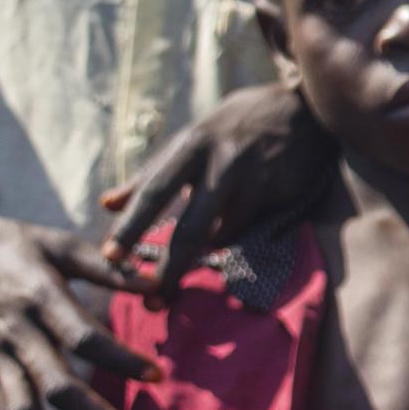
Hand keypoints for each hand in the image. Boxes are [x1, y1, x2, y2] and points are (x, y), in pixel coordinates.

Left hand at [96, 83, 336, 292]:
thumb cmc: (233, 127)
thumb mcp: (189, 140)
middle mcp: (222, 164)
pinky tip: (231, 227)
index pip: (154, 191)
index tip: (110, 257)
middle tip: (152, 300)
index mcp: (192, 146)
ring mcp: (256, 182)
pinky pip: (249, 232)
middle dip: (171, 269)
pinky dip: (233, 237)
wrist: (302, 108)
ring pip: (223, 236)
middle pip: (191, 229)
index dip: (131, 227)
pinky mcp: (282, 196)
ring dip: (204, 254)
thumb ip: (150, 174)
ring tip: (192, 261)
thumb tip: (107, 204)